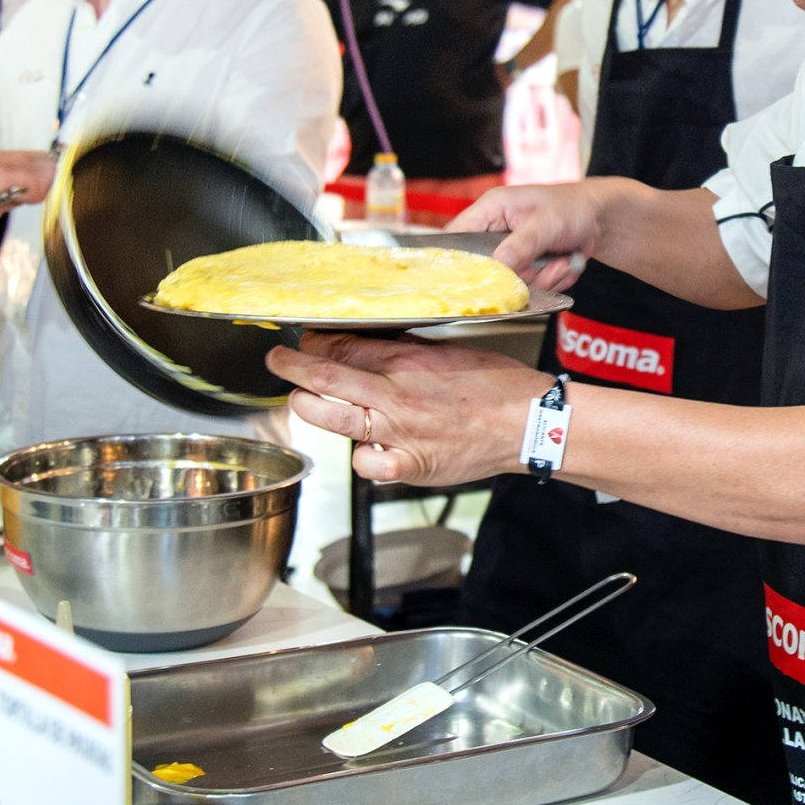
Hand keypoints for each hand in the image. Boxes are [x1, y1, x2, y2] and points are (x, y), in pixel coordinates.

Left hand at [266, 332, 547, 485]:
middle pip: (325, 378)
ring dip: (307, 407)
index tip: (302, 338)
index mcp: (407, 362)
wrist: (527, 422)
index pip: (342, 346)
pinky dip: (359, 456)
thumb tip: (367, 343)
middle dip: (291, 368)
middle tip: (276, 361)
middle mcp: (396, 396)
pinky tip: (363, 448)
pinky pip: (366, 464)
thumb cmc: (496, 385)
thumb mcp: (448, 350)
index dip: (313, 341)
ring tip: (300, 400)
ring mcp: (399, 434)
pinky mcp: (409, 466)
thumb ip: (404, 350)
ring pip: (334, 419)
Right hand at [448, 182, 599, 290]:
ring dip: (541, 278)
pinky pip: (531, 288)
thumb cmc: (571, 206)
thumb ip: (521, 244)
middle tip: (542, 263)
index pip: (456, 238)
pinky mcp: (525, 268)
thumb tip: (498, 265)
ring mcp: (511, 252)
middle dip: (519, 274)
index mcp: (490, 211)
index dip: (457, 262)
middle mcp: (495, 233)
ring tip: (560, 259)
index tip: (478, 278)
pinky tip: (562, 264)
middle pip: (486, 270)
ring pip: (512, 284)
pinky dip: (551, 281)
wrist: (598, 217)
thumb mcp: (546, 223)